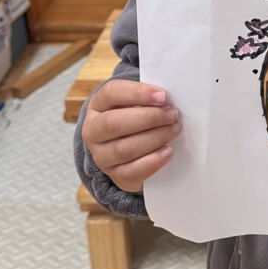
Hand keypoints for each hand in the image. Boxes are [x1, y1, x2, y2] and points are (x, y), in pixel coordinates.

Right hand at [82, 78, 179, 192]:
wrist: (127, 151)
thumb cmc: (134, 119)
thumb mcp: (135, 104)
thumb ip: (147, 99)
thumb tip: (166, 100)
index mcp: (97, 105)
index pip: (111, 93)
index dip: (138, 94)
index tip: (162, 96)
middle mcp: (93, 131)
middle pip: (114, 123)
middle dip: (148, 118)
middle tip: (172, 114)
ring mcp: (101, 156)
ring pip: (123, 149)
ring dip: (154, 138)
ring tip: (174, 130)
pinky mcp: (115, 175)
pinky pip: (131, 172)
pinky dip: (152, 162)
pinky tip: (168, 152)